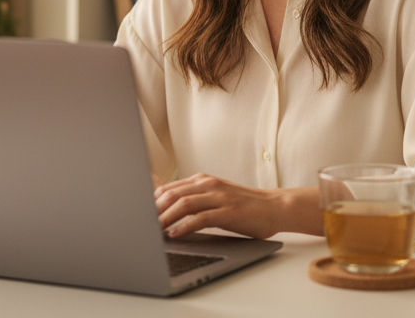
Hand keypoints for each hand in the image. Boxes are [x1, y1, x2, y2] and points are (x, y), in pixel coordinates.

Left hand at [155, 173, 322, 238]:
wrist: (273, 207)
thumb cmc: (243, 205)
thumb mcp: (215, 196)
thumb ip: (194, 198)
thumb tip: (168, 207)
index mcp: (203, 180)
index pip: (169, 188)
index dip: (151, 201)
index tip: (140, 214)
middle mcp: (208, 185)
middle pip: (172, 194)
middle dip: (154, 210)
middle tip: (142, 224)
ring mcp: (218, 197)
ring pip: (183, 204)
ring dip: (165, 218)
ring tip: (154, 230)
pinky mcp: (227, 212)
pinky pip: (200, 218)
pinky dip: (184, 226)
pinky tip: (175, 234)